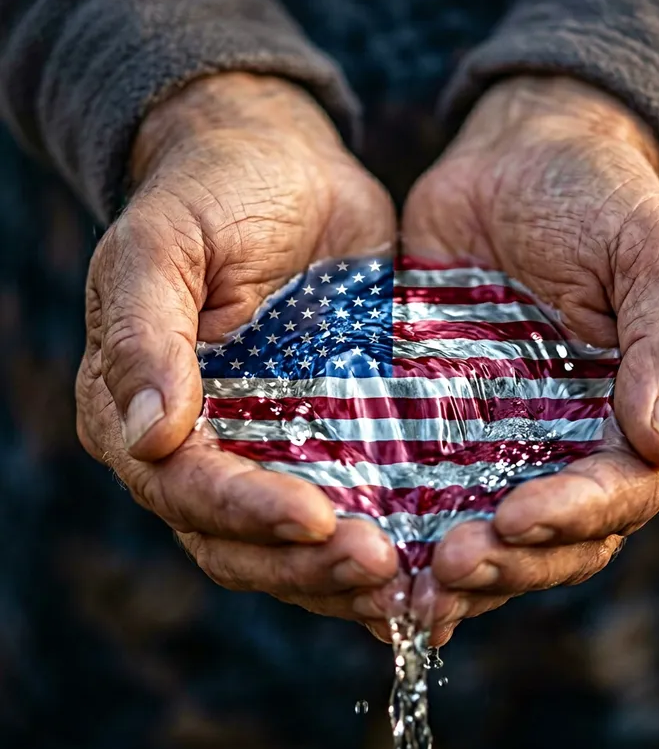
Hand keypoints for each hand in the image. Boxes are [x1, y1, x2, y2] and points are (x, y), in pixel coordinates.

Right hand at [76, 73, 402, 627]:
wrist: (282, 167)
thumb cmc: (212, 193)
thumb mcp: (164, 245)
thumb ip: (143, 333)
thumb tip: (148, 434)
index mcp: (140, 408)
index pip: (183, 488)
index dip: (243, 512)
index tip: (315, 518)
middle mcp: (202, 445)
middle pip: (239, 540)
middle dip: (304, 562)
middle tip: (378, 565)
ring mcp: (270, 446)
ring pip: (295, 542)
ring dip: (345, 573)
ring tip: (412, 581)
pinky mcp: (332, 434)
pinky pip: (351, 505)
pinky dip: (385, 543)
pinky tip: (428, 564)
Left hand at [402, 76, 658, 643]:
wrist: (518, 158)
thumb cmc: (598, 199)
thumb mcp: (651, 254)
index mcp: (642, 414)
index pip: (620, 493)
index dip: (574, 516)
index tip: (516, 518)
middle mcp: (576, 442)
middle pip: (555, 537)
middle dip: (509, 561)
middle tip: (451, 568)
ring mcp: (508, 438)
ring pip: (491, 530)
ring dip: (456, 568)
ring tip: (406, 588)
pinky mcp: (446, 421)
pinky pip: (428, 489)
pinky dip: (406, 530)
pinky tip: (371, 553)